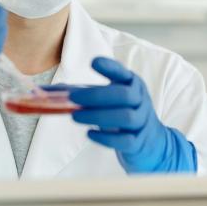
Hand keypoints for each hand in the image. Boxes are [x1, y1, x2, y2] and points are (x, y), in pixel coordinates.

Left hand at [69, 58, 196, 173]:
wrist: (152, 141)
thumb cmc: (125, 114)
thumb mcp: (113, 99)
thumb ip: (88, 94)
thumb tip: (54, 90)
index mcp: (133, 85)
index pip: (123, 73)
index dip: (110, 67)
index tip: (93, 62)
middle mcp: (140, 101)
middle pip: (124, 95)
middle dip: (97, 96)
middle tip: (73, 99)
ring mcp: (142, 122)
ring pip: (126, 117)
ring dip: (98, 116)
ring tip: (75, 117)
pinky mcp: (139, 143)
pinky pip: (125, 140)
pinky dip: (106, 137)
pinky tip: (89, 133)